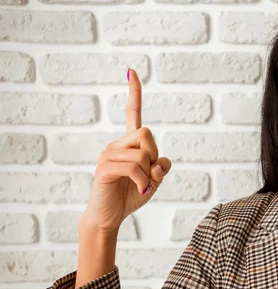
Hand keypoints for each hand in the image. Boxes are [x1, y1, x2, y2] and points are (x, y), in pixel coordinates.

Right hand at [79, 68, 171, 235]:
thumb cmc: (130, 196)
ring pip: (142, 152)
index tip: (132, 71)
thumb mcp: (153, 181)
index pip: (132, 114)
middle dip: (154, 154)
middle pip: (146, 133)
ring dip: (149, 173)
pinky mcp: (105, 167)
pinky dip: (143, 181)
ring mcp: (108, 154)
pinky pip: (134, 167)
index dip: (134, 93)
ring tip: (141, 186)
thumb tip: (159, 162)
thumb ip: (160, 167)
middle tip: (149, 174)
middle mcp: (116, 145)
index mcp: (128, 144)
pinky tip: (140, 190)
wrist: (109, 217)